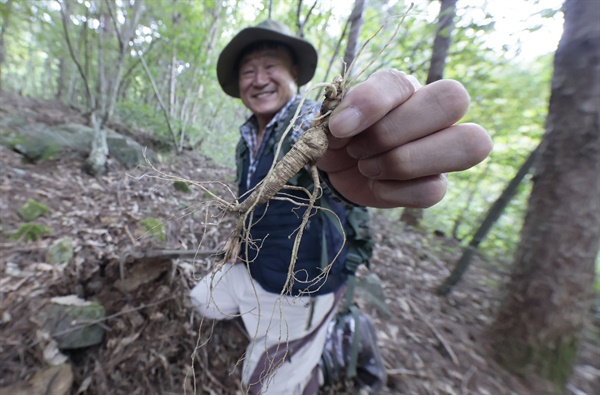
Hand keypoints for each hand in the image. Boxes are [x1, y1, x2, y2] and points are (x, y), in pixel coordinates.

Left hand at [318, 69, 491, 207]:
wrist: (338, 168)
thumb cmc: (341, 135)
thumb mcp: (333, 117)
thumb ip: (341, 111)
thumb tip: (345, 123)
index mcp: (405, 88)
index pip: (402, 83)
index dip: (371, 104)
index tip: (339, 127)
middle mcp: (434, 113)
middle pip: (454, 99)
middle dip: (393, 131)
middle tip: (358, 148)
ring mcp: (442, 150)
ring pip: (467, 145)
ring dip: (402, 161)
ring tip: (367, 167)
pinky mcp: (436, 185)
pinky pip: (433, 190)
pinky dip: (394, 192)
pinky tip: (375, 186)